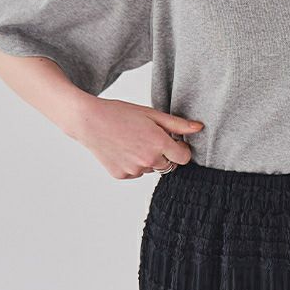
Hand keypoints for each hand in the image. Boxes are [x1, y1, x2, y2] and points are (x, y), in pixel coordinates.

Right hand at [71, 97, 204, 179]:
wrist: (90, 121)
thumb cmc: (121, 113)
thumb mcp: (152, 114)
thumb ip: (177, 124)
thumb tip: (199, 128)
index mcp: (159, 144)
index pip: (184, 158)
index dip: (181, 149)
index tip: (175, 141)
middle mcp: (148, 161)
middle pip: (169, 165)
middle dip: (166, 154)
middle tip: (151, 138)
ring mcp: (134, 170)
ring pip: (152, 169)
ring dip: (150, 159)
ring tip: (135, 141)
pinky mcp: (121, 176)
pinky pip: (136, 173)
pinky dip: (134, 164)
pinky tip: (125, 148)